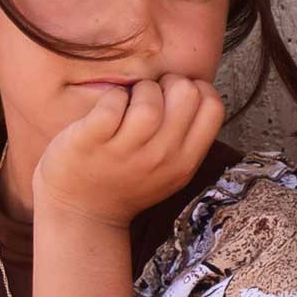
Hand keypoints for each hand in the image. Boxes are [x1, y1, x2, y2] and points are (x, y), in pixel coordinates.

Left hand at [34, 74, 223, 227]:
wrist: (82, 213)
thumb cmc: (128, 181)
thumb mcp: (171, 171)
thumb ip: (188, 139)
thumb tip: (196, 90)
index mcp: (186, 161)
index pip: (214, 107)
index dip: (197, 90)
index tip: (176, 99)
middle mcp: (161, 157)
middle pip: (187, 93)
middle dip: (169, 84)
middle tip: (152, 97)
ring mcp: (126, 151)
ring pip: (150, 98)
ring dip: (139, 88)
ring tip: (129, 101)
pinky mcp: (91, 141)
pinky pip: (113, 102)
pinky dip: (111, 96)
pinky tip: (108, 108)